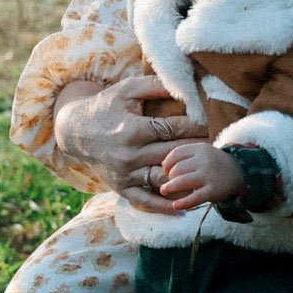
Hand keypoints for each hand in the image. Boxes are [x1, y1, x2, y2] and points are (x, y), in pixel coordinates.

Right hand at [52, 75, 206, 209]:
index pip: (171, 129)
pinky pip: (145, 200)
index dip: (194, 125)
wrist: (75, 131)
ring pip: (164, 180)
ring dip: (187, 178)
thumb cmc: (106, 107)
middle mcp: (129, 155)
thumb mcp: (127, 90)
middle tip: (216, 146)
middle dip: (196, 149)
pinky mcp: (121, 187)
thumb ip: (155, 85)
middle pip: (172, 155)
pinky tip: (184, 208)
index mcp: (132, 130)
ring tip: (207, 174)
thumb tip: (184, 85)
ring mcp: (125, 174)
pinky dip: (165, 207)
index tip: (210, 122)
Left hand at [157, 140, 245, 209]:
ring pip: (181, 182)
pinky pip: (194, 198)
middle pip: (177, 169)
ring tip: (165, 191)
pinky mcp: (213, 191)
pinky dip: (183, 203)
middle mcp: (204, 161)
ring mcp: (209, 176)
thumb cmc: (215, 163)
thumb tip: (163, 164)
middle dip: (170, 177)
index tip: (166, 170)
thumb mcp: (203, 152)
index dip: (167, 163)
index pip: (176, 154)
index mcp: (201, 148)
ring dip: (170, 188)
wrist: (240, 172)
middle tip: (170, 182)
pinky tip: (176, 205)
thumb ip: (185, 155)